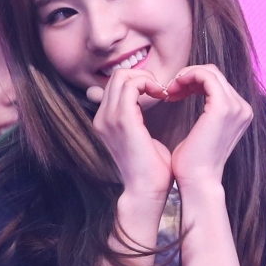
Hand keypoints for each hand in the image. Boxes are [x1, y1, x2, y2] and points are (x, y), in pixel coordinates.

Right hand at [88, 69, 171, 199]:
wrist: (146, 191)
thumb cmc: (150, 169)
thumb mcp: (140, 137)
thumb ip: (138, 119)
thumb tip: (146, 107)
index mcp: (105, 121)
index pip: (116, 85)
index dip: (138, 81)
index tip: (158, 92)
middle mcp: (102, 117)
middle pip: (117, 76)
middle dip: (142, 75)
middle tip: (161, 89)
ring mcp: (109, 118)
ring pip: (123, 76)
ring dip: (146, 78)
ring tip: (162, 91)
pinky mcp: (123, 120)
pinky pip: (132, 85)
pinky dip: (149, 83)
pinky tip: (163, 95)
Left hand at [166, 64, 252, 188]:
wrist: (197, 181)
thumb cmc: (193, 162)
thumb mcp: (202, 131)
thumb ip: (204, 114)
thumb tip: (190, 95)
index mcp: (240, 113)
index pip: (218, 83)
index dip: (194, 81)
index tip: (174, 92)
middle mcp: (242, 108)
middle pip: (215, 74)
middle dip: (189, 76)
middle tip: (170, 89)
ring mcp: (236, 107)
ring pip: (210, 72)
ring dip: (186, 75)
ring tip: (170, 89)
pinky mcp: (222, 107)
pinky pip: (205, 76)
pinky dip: (188, 76)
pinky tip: (173, 88)